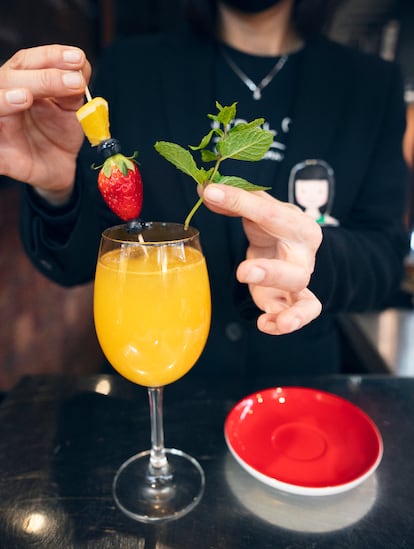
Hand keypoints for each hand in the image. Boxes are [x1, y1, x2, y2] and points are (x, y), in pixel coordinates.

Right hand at [0, 45, 90, 203]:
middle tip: (74, 82)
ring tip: (26, 97)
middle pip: (11, 79)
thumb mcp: (71, 108)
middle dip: (42, 79)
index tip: (77, 59)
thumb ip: (73, 88)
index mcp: (21, 81)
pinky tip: (6, 124)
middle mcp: (4, 97)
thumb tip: (80, 66)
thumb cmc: (59, 132)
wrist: (59, 166)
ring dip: (5, 99)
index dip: (52, 57)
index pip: (29, 61)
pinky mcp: (0, 154)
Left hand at [203, 184, 322, 334]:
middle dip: (272, 273)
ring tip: (274, 321)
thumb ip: (234, 201)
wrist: (290, 245)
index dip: (239, 202)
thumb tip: (206, 189)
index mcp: (298, 226)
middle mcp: (304, 256)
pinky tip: (265, 325)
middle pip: (296, 270)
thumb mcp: (256, 210)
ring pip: (305, 301)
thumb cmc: (273, 226)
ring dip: (290, 312)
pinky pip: (298, 315)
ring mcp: (299, 281)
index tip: (212, 192)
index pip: (270, 214)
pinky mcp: (291, 300)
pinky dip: (284, 323)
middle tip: (243, 272)